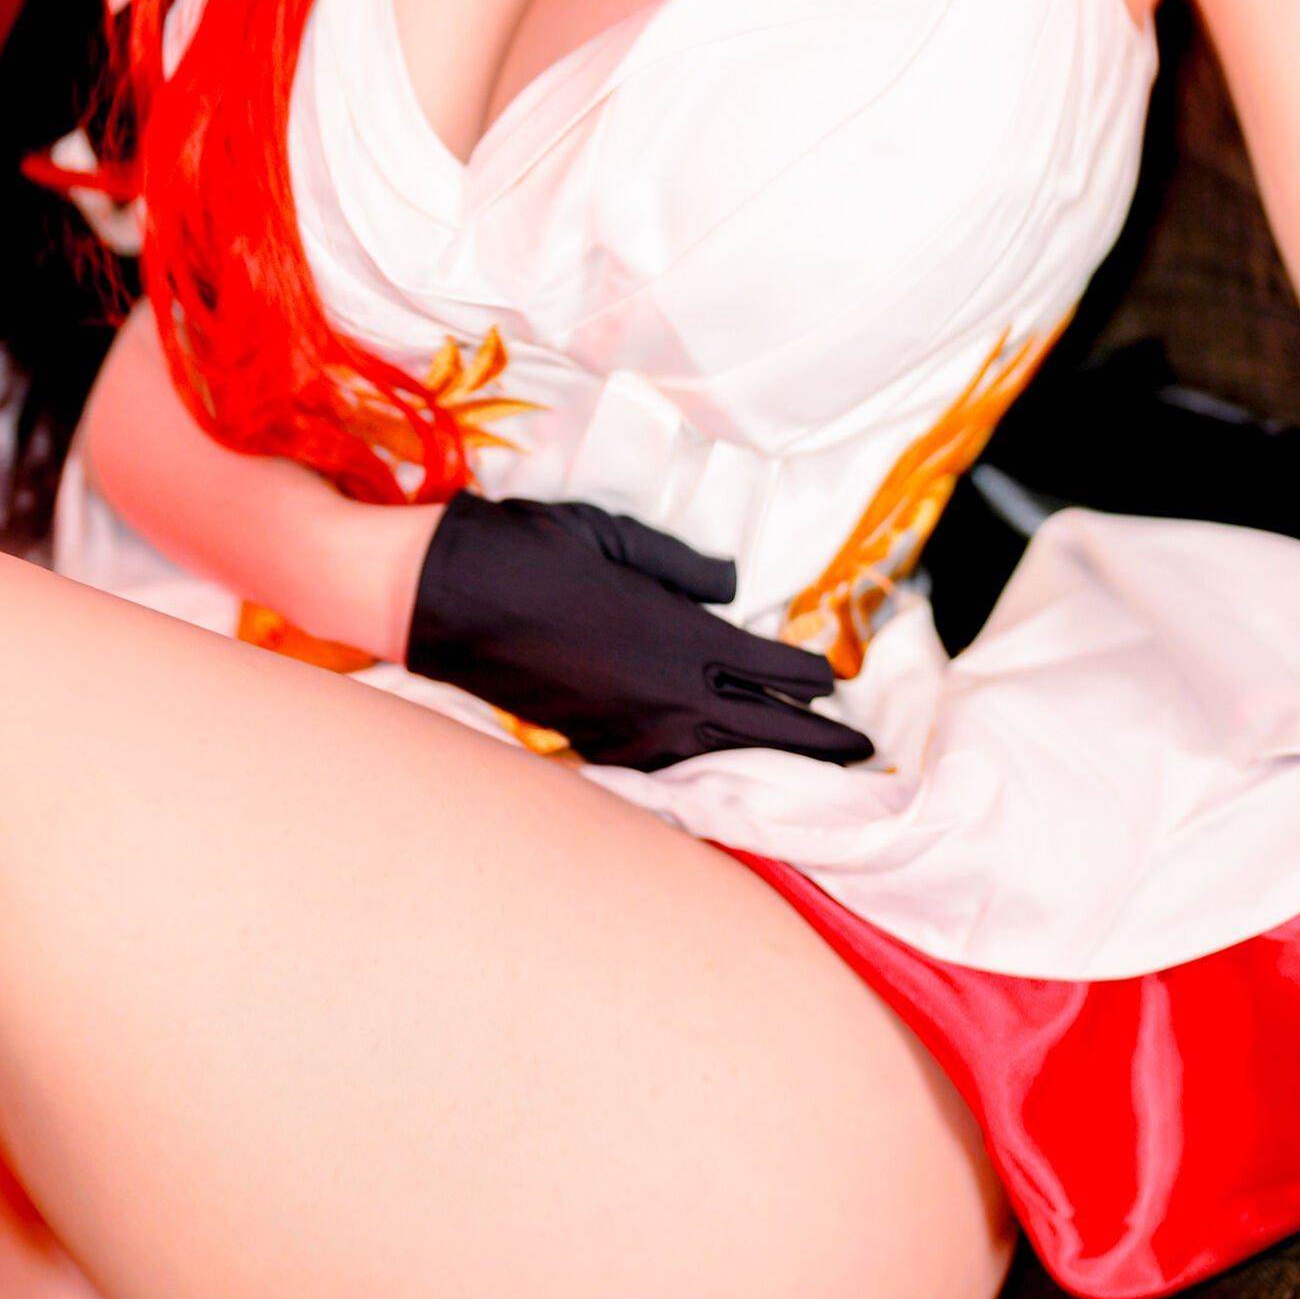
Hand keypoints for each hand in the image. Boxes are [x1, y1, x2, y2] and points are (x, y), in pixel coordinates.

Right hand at [401, 492, 874, 774]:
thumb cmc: (524, 548)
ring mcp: (621, 722)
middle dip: (811, 740)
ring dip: (762, 754)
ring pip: (711, 746)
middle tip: (860, 754)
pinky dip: (701, 759)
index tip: (840, 684)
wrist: (439, 595)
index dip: (804, 678)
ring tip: (805, 762)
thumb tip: (731, 586)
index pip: (759, 665)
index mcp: (668, 631)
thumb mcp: (610, 536)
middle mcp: (654, 688)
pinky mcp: (587, 739)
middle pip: (754, 724)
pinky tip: (720, 758)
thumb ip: (677, 565)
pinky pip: (662, 757)